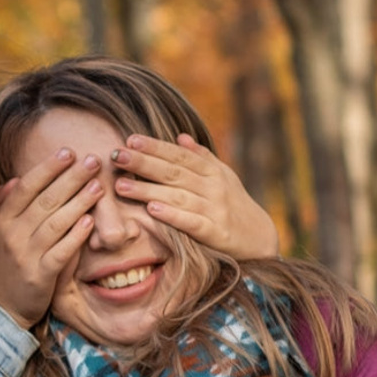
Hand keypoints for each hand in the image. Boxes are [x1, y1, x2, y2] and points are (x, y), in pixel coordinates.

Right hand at [0, 149, 103, 328]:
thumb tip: (14, 180)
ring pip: (56, 223)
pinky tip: (90, 221)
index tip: (68, 152)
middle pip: (45, 200)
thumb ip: (1, 206)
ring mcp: (25, 255)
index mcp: (1, 220)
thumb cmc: (0, 266)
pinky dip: (76, 236)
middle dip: (71, 178)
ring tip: (98, 186)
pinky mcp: (39, 275)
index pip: (27, 187)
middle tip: (93, 161)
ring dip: (79, 203)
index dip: (48, 168)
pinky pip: (61, 251)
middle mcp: (12, 235)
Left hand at [111, 133, 279, 261]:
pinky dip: (172, 215)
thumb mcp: (223, 177)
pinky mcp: (215, 233)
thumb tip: (180, 137)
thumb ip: (201, 157)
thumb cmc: (235, 205)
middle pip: (173, 172)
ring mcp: (215, 209)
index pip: (179, 155)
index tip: (130, 140)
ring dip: (148, 190)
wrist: (260, 239)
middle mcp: (213, 187)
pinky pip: (191, 222)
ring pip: (177, 196)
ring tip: (121, 185)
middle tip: (116, 156)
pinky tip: (151, 210)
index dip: (155, 147)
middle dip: (143, 163)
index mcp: (212, 171)